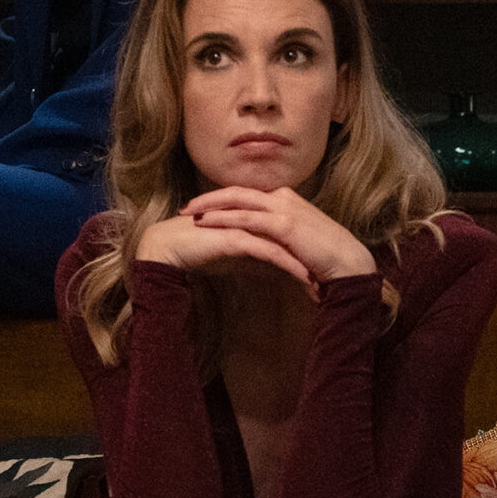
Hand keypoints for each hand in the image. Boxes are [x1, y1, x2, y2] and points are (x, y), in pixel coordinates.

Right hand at [136, 207, 320, 291]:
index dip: (304, 249)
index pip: (285, 231)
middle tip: (330, 274)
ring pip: (285, 243)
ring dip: (305, 262)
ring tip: (323, 281)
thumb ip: (253, 257)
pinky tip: (304, 279)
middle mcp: (251, 216)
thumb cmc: (195, 251)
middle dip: (310, 255)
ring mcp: (245, 224)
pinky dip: (289, 266)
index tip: (320, 267)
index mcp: (251, 216)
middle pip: (291, 235)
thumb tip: (273, 268)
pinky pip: (270, 252)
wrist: (166, 249)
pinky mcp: (237, 237)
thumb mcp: (232, 257)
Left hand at [180, 187, 377, 283]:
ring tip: (188, 213)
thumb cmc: (325, 257)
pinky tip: (205, 223)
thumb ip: (276, 236)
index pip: (247, 195)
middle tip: (186, 207)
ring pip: (237, 201)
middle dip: (209, 198)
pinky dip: (223, 219)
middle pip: (237, 192)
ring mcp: (283, 208)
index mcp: (286, 199)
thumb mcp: (296, 241)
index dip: (223, 200)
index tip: (202, 207)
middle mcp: (283, 197)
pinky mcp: (283, 224)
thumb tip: (257, 242)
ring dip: (210, 206)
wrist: (349, 263)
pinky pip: (246, 218)